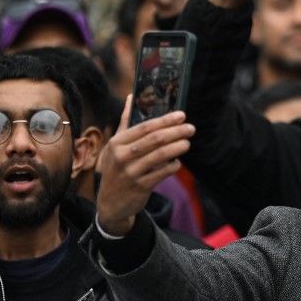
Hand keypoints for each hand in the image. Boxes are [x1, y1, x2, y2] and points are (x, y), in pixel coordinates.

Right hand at [95, 99, 194, 236]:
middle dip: (176, 132)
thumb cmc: (115, 168)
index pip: (145, 127)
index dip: (165, 120)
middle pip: (155, 139)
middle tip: (191, 128)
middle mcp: (122, 156)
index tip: (181, 115)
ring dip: (178, 147)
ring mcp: (131, 172)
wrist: (110, 203)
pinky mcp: (141, 187)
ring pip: (161, 155)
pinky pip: (163, 172)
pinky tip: (177, 162)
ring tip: (187, 143)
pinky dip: (173, 166)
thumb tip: (131, 97)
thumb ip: (125, 122)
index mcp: (116, 143)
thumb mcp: (114, 145)